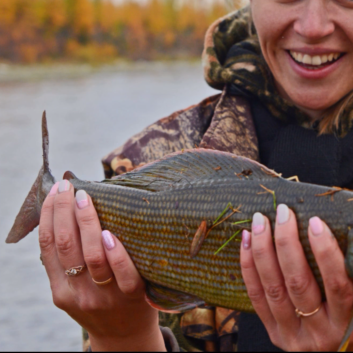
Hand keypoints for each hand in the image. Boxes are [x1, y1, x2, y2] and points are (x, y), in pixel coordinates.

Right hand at [38, 179, 164, 351]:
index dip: (50, 215)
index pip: (49, 245)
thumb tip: (69, 210)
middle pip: (66, 246)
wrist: (124, 337)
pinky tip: (111, 234)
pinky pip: (124, 274)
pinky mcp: (132, 297)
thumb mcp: (75, 287)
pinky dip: (116, 253)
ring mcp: (104, 296)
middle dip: (65, 211)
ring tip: (87, 199)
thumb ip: (70, 260)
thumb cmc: (101, 300)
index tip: (56, 190)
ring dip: (87, 223)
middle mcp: (78, 292)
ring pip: (91, 256)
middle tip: (70, 187)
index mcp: (61, 288)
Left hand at [240, 204, 352, 351]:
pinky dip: (249, 266)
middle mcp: (320, 333)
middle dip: (287, 242)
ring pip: (273, 288)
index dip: (325, 252)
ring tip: (260, 220)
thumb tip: (335, 221)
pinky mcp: (274, 334)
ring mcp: (293, 336)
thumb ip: (352, 270)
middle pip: (298, 283)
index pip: (336, 284)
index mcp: (348, 323)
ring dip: (263, 249)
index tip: (316, 221)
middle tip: (283, 211)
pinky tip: (247, 241)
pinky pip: (256, 297)